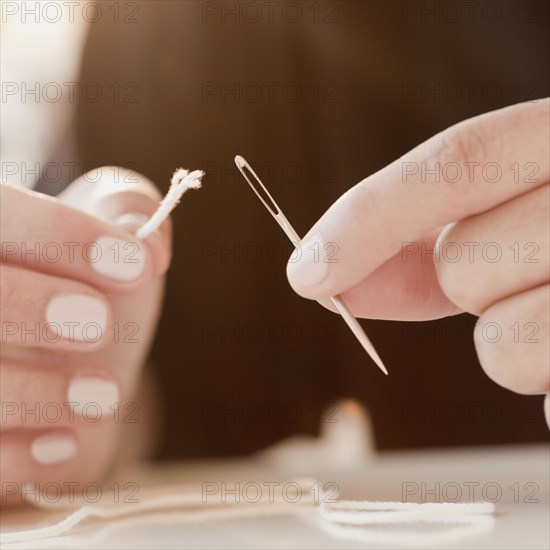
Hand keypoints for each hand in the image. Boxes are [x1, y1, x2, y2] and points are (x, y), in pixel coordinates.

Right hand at [0, 167, 170, 503]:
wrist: (76, 368)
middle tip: (101, 324)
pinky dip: (15, 456)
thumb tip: (148, 238)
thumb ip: (130, 210)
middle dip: (30, 307)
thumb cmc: (91, 293)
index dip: (62, 237)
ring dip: (34, 391)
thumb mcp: (113, 241)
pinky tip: (66, 445)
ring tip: (104, 396)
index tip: (138, 266)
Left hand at [286, 100, 548, 426]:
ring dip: (513, 341)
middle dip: (471, 282)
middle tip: (527, 268)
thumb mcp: (512, 208)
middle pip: (469, 264)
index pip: (457, 162)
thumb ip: (417, 237)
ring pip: (503, 347)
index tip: (306, 273)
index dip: (368, 216)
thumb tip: (323, 275)